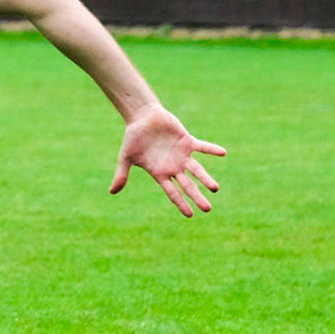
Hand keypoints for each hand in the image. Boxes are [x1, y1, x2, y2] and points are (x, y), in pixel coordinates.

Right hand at [110, 107, 225, 217]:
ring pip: (197, 170)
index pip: (172, 192)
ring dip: (205, 179)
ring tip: (215, 189)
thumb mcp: (126, 158)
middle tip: (207, 209)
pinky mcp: (187, 141)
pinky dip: (211, 149)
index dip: (181, 203)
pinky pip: (202, 147)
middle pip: (187, 185)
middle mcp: (173, 167)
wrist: (142, 118)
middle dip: (197, 197)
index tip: (190, 215)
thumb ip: (122, 174)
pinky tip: (222, 153)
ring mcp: (182, 155)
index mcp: (160, 173)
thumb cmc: (133, 138)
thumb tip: (112, 192)